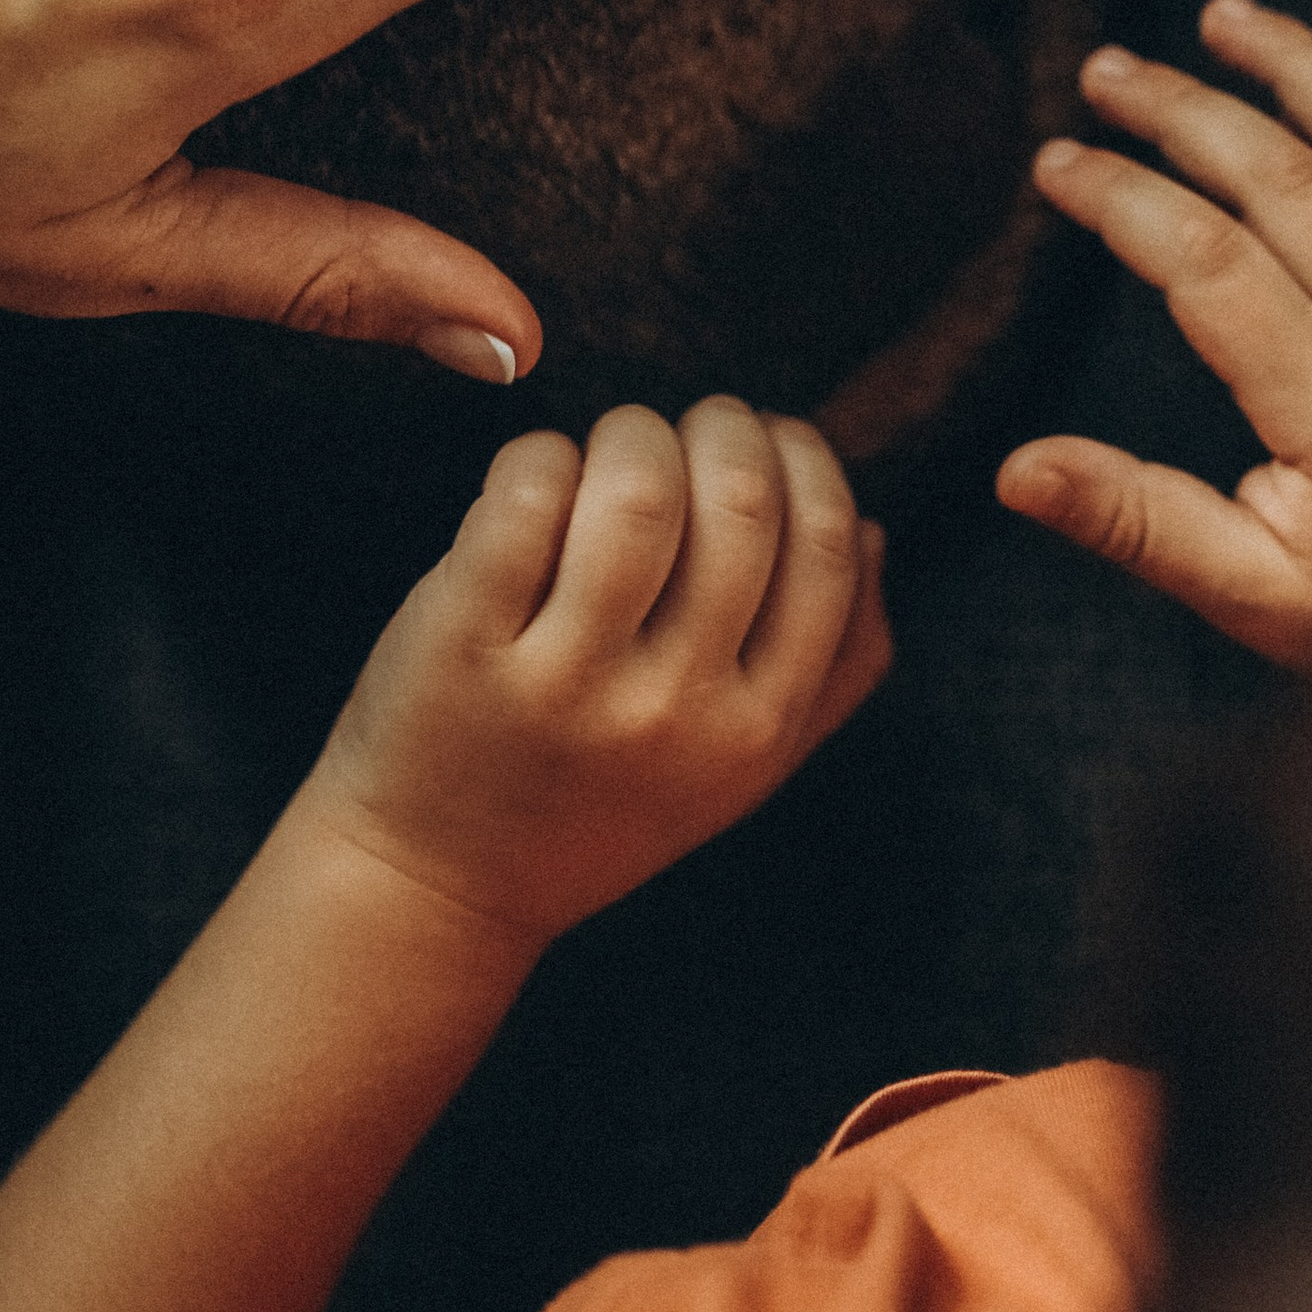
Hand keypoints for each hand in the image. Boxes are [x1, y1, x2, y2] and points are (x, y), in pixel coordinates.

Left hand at [300, 400, 892, 941]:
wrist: (434, 884)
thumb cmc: (595, 805)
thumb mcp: (738, 768)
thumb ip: (832, 668)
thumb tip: (877, 532)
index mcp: (756, 732)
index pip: (828, 548)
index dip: (806, 460)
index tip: (767, 441)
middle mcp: (671, 711)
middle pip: (742, 501)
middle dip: (723, 426)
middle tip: (686, 432)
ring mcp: (564, 681)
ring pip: (638, 488)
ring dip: (633, 433)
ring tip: (613, 449)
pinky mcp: (464, 644)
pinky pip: (525, 495)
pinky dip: (541, 455)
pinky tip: (539, 479)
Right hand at [996, 0, 1311, 669]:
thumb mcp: (1259, 596)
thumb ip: (1137, 521)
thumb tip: (1015, 471)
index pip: (1202, 257)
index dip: (1119, 196)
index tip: (1056, 165)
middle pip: (1279, 171)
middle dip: (1180, 107)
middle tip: (1104, 72)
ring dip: (1294, 63)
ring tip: (1223, 15)